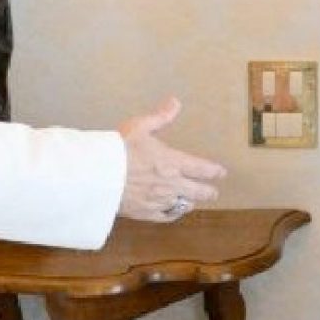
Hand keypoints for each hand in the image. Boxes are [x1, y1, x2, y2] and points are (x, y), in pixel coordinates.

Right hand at [117, 97, 226, 222]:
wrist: (98, 176)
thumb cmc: (119, 149)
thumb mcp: (140, 127)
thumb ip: (160, 117)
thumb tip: (175, 103)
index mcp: (172, 162)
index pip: (201, 168)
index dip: (214, 171)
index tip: (221, 173)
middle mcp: (171, 184)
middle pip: (198, 192)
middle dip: (208, 192)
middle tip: (213, 192)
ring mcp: (159, 201)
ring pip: (183, 205)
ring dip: (190, 202)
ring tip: (192, 201)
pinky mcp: (145, 213)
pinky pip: (166, 217)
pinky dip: (172, 214)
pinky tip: (173, 212)